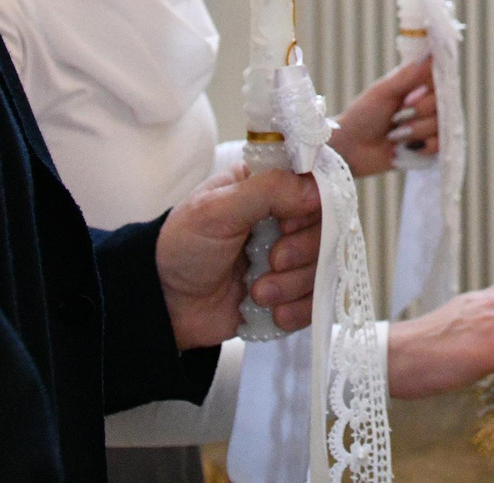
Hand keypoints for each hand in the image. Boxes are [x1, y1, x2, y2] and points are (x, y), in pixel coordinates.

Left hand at [155, 165, 322, 348]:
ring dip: (294, 284)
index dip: (313, 203)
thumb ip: (267, 191)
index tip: (287, 221)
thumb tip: (317, 189)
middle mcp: (283, 216)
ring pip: (323, 265)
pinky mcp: (289, 291)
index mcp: (265, 185)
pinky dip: (299, 309)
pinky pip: (318, 299)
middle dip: (302, 251)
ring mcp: (289, 255)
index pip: (315, 181)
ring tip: (258, 293)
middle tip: (272, 261)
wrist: (165, 307)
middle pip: (327, 227)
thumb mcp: (216, 210)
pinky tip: (273, 312)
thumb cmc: (182, 248)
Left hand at [330, 56, 438, 177]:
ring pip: (440, 123)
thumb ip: (407, 76)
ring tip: (395, 134)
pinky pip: (440, 143)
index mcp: (415, 86)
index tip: (409, 96)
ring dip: (415, 130)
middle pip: (442, 101)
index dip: (429, 87)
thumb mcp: (383, 92)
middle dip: (419, 110)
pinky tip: (405, 147)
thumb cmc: (363, 116)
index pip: (439, 78)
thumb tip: (430, 56)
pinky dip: (422, 146)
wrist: (351, 149)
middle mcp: (425, 104)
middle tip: (398, 114)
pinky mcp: (428, 147)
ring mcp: (427, 126)